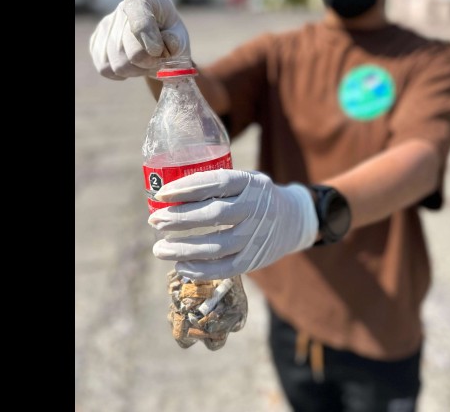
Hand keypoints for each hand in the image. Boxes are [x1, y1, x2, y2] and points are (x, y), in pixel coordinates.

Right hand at [89, 0, 190, 79]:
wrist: (158, 41)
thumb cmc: (171, 36)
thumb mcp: (181, 37)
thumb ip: (177, 40)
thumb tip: (167, 44)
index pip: (138, 16)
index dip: (147, 37)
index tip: (157, 51)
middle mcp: (122, 9)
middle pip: (127, 48)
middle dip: (146, 62)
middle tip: (158, 62)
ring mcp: (106, 25)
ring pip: (117, 63)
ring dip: (136, 71)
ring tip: (146, 63)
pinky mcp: (96, 42)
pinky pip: (105, 69)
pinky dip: (122, 74)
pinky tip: (133, 66)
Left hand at [148, 169, 318, 278]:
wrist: (294, 220)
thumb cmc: (257, 197)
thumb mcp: (246, 180)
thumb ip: (218, 185)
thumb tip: (169, 196)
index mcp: (251, 183)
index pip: (216, 183)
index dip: (187, 188)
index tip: (161, 194)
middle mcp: (256, 209)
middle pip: (214, 215)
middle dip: (180, 219)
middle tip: (154, 221)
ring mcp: (256, 236)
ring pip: (217, 246)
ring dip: (183, 248)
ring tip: (159, 248)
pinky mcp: (254, 259)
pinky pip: (224, 268)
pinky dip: (200, 269)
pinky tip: (180, 266)